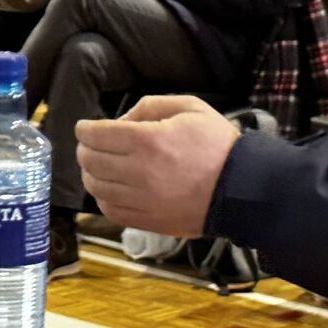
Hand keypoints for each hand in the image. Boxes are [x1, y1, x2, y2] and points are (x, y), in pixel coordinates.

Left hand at [78, 95, 242, 239]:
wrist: (242, 188)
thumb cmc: (218, 145)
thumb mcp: (189, 108)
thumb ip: (150, 106)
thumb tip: (121, 120)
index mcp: (148, 140)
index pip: (96, 135)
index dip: (85, 129)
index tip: (85, 128)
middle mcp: (140, 171)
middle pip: (90, 161)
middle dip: (85, 149)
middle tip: (91, 145)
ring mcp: (142, 200)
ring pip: (96, 187)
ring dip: (91, 174)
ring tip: (99, 167)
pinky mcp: (148, 221)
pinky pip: (110, 210)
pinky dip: (103, 198)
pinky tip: (111, 189)